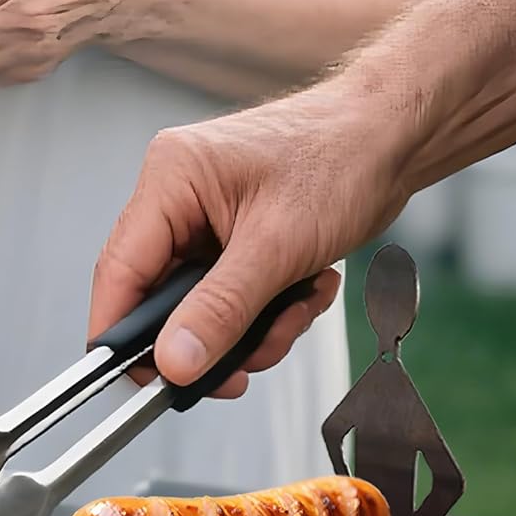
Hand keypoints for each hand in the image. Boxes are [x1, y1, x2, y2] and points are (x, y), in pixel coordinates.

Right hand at [88, 78, 412, 391]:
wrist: (395, 137)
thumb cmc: (344, 157)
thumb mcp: (277, 246)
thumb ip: (220, 310)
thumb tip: (174, 362)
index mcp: (171, 179)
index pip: (120, 270)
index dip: (122, 333)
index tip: (139, 378)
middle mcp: (179, 196)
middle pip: (162, 297)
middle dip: (211, 336)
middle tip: (243, 364)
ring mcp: (207, 219)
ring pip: (201, 307)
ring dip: (250, 328)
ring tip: (295, 311)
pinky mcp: (235, 237)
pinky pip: (232, 298)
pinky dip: (269, 312)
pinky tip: (306, 291)